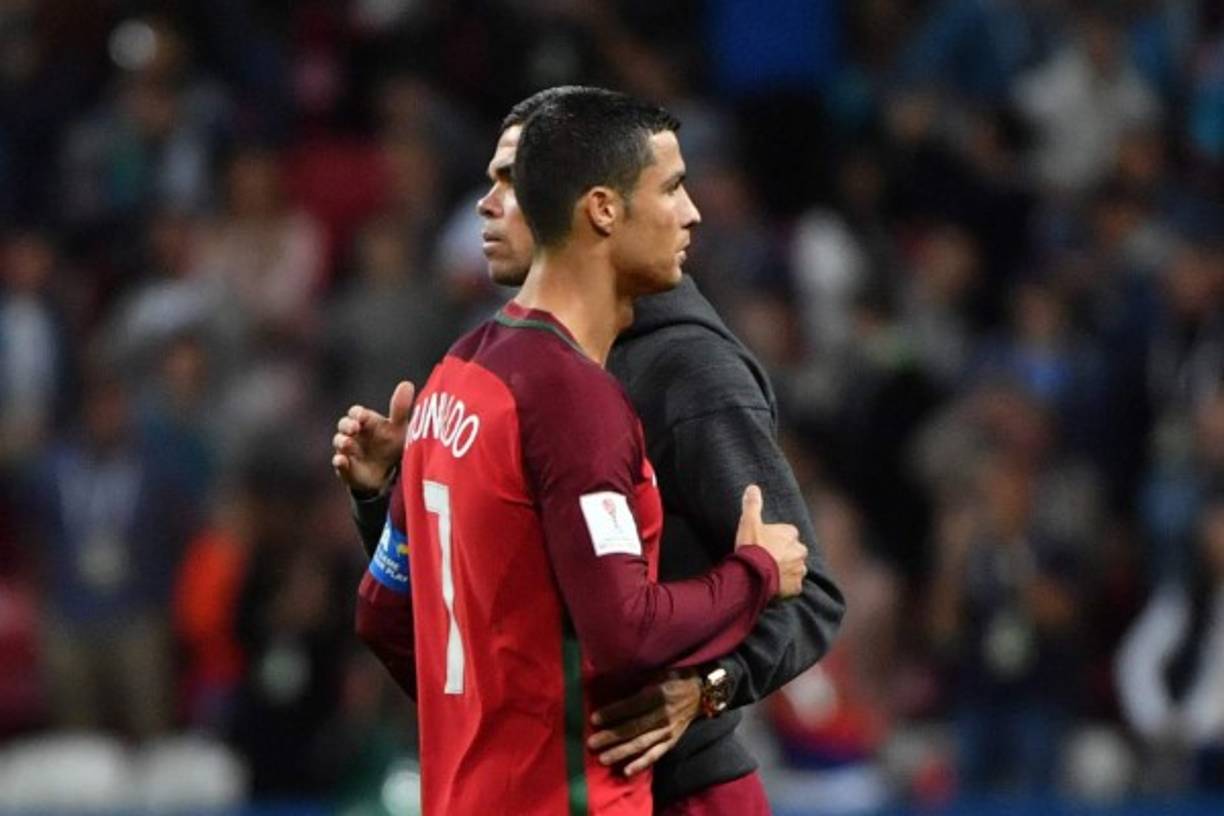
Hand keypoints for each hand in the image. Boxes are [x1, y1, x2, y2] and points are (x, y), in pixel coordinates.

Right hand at [332, 381, 414, 492]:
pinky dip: (339, 462)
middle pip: (344, 424)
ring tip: (349, 444)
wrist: (389, 473)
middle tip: (354, 428)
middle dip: (347, 425)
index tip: (362, 417)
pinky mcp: (346, 468)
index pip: (356, 412)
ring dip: (342, 442)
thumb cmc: (391, 444)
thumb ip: (400, 408)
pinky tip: (342, 461)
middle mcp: (353, 434)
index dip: (357, 413)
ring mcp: (348, 450)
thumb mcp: (398, 427)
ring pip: (339, 442)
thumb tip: (407, 384)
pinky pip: (339, 463)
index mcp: (365, 421)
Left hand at [587, 673, 701, 775]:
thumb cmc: (674, 678)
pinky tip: (626, 771)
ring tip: (602, 758)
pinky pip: (655, 755)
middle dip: (611, 736)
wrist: (701, 692)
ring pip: (641, 744)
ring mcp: (668, 731)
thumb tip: (612, 679)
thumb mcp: (658, 672)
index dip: (612, 713)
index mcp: (658, 695)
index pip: (631, 707)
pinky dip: (641, 764)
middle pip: (633, 728)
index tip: (594, 719)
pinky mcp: (672, 741)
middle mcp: (663, 715)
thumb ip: (638, 678)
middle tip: (592, 743)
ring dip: (621, 752)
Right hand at [735, 484, 806, 598]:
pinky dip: (786, 586)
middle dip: (785, 554)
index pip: (788, 534)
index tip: (766, 543)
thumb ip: (752, 504)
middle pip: (794, 551)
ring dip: (786, 570)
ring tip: (770, 573)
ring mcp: (799, 570)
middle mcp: (799, 551)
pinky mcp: (795, 586)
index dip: (776, 539)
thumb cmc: (752, 547)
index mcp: (791, 534)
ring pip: (795, 568)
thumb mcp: (749, 522)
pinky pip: (793, 585)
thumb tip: (753, 487)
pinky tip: (774, 585)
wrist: (752, 575)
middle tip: (768, 559)